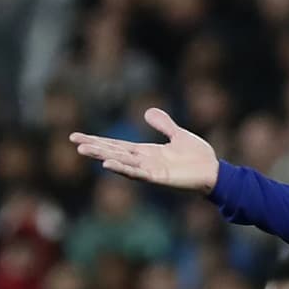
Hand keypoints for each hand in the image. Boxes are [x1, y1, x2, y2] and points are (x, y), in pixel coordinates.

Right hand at [69, 108, 219, 192]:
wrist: (214, 172)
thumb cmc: (198, 157)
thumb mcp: (178, 135)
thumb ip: (163, 125)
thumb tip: (147, 111)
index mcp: (146, 152)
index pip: (116, 145)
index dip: (98, 141)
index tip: (77, 137)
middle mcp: (144, 161)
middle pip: (114, 152)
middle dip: (95, 147)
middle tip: (74, 142)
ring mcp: (150, 170)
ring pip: (121, 162)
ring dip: (103, 156)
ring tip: (84, 150)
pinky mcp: (158, 177)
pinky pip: (137, 173)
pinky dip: (122, 168)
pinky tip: (107, 164)